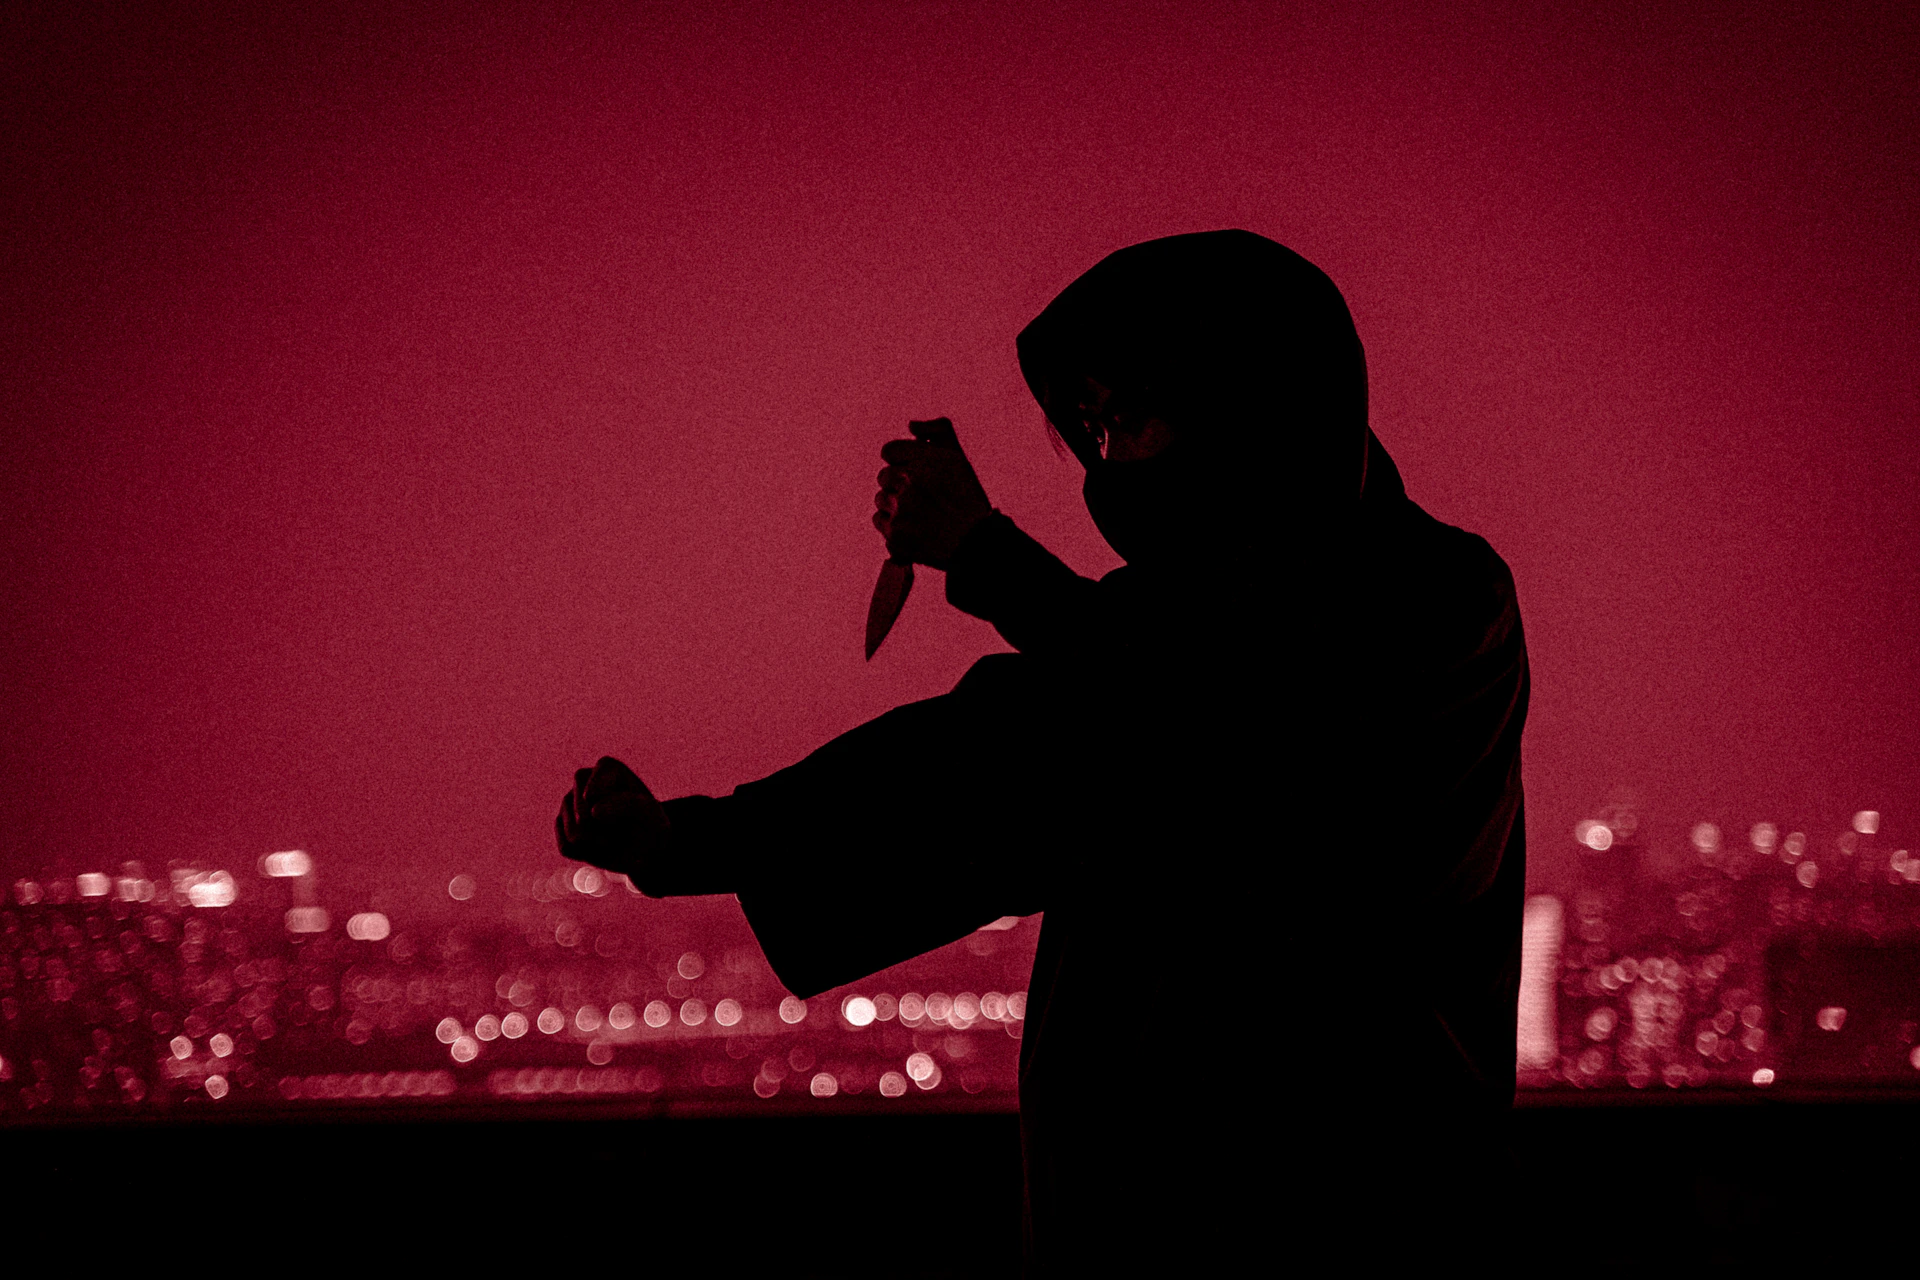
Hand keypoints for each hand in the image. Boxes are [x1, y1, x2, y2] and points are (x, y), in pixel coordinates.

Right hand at [556, 756, 672, 892]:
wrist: (644, 849)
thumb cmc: (651, 828)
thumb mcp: (654, 816)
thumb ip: (629, 806)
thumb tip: (593, 811)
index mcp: (608, 768)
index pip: (594, 793)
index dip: (611, 814)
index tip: (632, 818)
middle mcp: (583, 780)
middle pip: (582, 814)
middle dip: (605, 831)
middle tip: (624, 831)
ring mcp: (568, 801)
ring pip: (574, 833)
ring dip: (599, 845)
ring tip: (614, 838)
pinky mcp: (560, 823)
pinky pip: (566, 847)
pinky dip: (587, 854)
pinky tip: (599, 846)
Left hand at [873, 417, 992, 570]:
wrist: (974, 543)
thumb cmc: (966, 498)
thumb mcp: (958, 457)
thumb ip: (937, 431)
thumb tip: (910, 426)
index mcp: (926, 459)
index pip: (889, 451)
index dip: (900, 462)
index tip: (913, 474)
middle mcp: (911, 481)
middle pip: (883, 476)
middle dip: (897, 485)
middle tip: (919, 498)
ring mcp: (901, 508)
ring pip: (880, 498)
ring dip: (894, 505)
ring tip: (918, 514)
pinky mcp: (895, 532)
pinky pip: (878, 520)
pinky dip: (891, 525)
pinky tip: (911, 527)